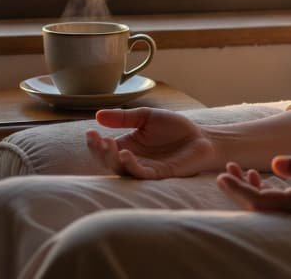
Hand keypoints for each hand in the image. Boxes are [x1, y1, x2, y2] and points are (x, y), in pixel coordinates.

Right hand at [85, 107, 218, 178]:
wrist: (201, 137)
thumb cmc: (174, 127)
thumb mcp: (146, 116)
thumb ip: (124, 117)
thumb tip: (98, 115)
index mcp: (127, 145)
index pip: (104, 148)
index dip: (94, 143)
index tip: (90, 132)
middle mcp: (132, 159)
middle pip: (108, 161)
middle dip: (100, 152)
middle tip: (98, 140)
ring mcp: (145, 168)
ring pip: (122, 170)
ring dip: (113, 159)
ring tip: (111, 145)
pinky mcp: (159, 174)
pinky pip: (141, 174)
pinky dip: (132, 166)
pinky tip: (126, 154)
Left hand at [216, 155, 290, 219]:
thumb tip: (274, 164)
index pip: (261, 201)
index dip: (238, 190)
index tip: (221, 176)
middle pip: (260, 205)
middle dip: (239, 189)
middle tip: (224, 170)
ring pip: (269, 204)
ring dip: (251, 188)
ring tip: (238, 169)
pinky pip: (282, 201)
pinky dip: (268, 189)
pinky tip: (267, 174)